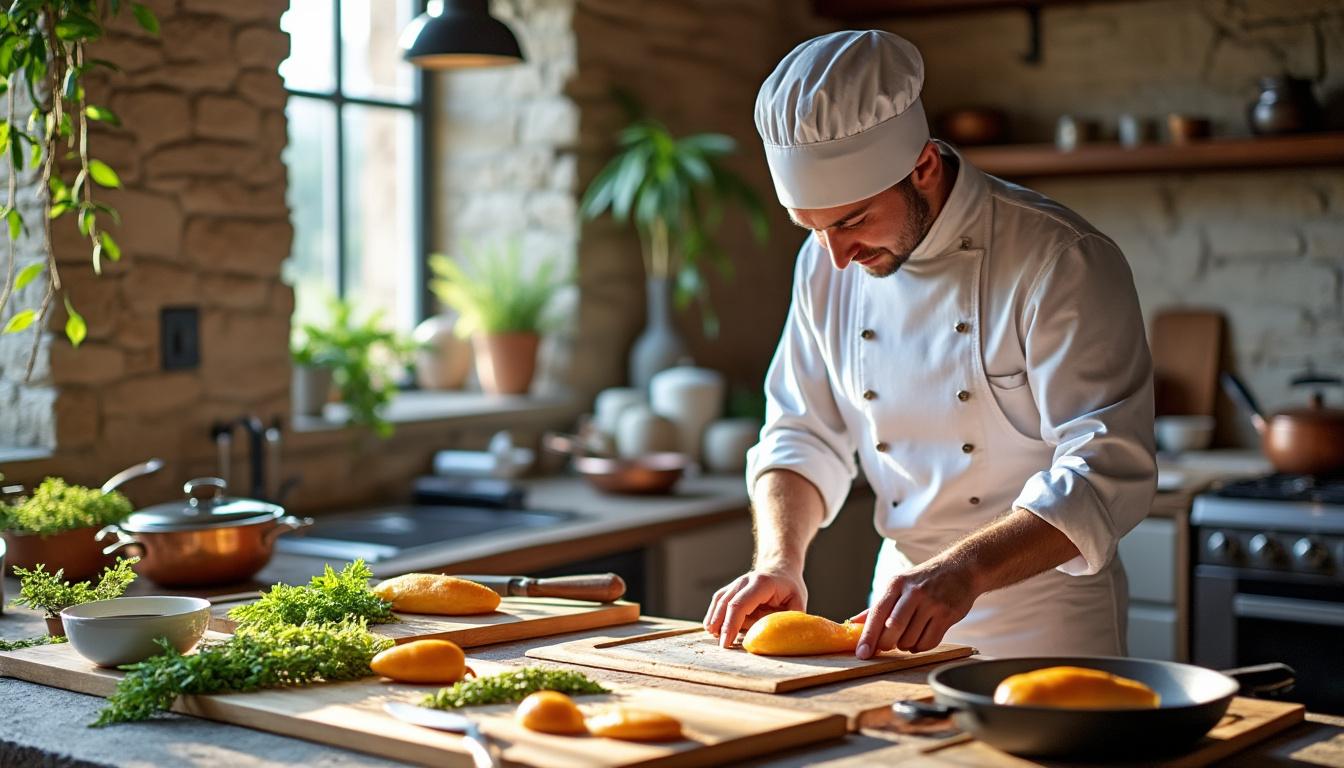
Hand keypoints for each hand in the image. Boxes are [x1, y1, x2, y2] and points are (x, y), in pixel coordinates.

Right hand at [703, 567, 807, 648]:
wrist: (780, 569)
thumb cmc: (790, 589)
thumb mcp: (797, 602)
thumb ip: (786, 619)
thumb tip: (774, 637)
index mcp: (761, 584)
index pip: (740, 604)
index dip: (731, 624)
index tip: (727, 642)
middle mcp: (744, 581)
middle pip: (726, 604)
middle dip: (722, 626)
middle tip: (722, 646)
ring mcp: (735, 583)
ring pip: (719, 601)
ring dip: (714, 620)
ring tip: (714, 637)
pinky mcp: (730, 589)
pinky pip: (718, 601)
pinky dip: (713, 615)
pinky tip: (712, 628)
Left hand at [851, 559, 976, 657]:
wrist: (960, 569)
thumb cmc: (924, 580)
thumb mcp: (899, 585)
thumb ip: (877, 607)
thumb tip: (853, 623)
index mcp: (896, 584)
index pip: (877, 613)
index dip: (868, 636)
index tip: (862, 653)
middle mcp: (913, 592)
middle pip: (893, 629)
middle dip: (887, 643)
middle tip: (887, 645)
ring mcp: (932, 603)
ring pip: (911, 639)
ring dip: (905, 646)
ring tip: (908, 636)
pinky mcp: (947, 615)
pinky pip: (929, 643)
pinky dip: (921, 647)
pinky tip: (920, 639)